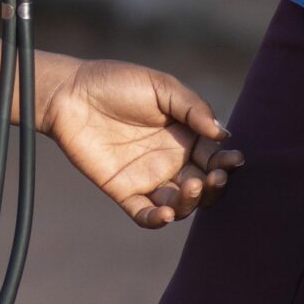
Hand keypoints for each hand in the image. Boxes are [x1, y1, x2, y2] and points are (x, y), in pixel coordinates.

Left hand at [35, 60, 241, 228]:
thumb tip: (223, 133)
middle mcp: (171, 160)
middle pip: (204, 184)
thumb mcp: (160, 86)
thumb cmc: (116, 83)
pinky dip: (158, 220)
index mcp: (185, 135)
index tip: (234, 160)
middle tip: (215, 177)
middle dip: (216, 185)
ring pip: (181, 203)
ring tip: (192, 186)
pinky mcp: (124, 191)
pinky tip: (166, 213)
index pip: (214, 156)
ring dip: (192, 202)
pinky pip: (145, 214)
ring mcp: (148, 178)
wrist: (69, 93)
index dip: (226, 161)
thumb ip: (192, 107)